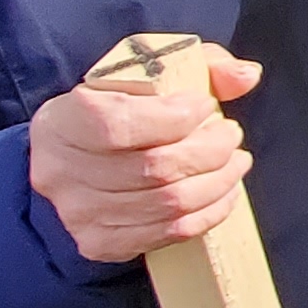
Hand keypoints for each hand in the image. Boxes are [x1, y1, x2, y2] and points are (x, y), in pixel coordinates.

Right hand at [32, 45, 264, 260]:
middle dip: (209, 150)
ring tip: (234, 161)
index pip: (120, 124)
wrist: (70, 159)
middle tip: (230, 135)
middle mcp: (63, 171)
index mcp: (62, 121)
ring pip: (168, 203)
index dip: (174, 118)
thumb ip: (201, 65)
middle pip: (153, 168)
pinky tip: (224, 192)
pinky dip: (209, 212)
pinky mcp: (101, 242)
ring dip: (218, 181)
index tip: (206, 105)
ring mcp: (80, 214)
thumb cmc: (114, 108)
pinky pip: (169, 233)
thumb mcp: (148, 72)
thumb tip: (245, 76)